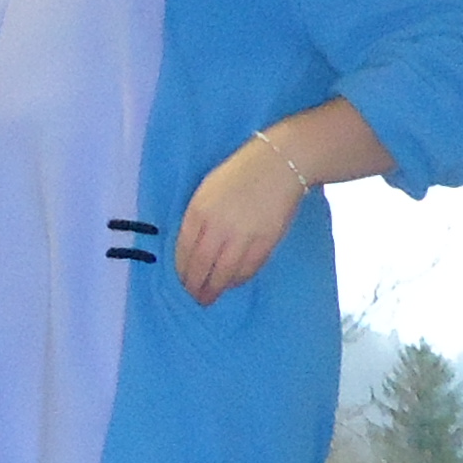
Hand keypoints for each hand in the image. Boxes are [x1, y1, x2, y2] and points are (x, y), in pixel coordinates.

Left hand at [177, 131, 310, 303]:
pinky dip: (238, 280)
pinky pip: (247, 270)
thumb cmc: (240, 173)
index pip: (184, 251)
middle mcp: (218, 227)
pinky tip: (232, 283)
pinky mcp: (265, 242)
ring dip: (215, 289)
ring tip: (210, 297)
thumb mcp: (207, 190)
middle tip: (195, 298)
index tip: (181, 281)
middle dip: (195, 287)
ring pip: (224, 274)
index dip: (182, 271)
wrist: (280, 163)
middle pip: (201, 267)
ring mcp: (242, 237)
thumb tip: (191, 247)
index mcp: (199, 211)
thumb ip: (197, 218)